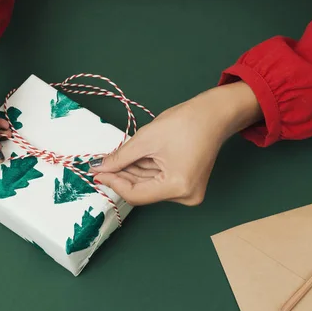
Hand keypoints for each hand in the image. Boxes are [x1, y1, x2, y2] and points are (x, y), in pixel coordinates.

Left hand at [91, 82, 261, 205]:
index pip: (135, 194)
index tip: (96, 174)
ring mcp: (188, 192)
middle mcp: (185, 196)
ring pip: (148, 186)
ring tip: (117, 158)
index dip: (113, 183)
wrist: (214, 114)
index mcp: (178, 187)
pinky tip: (133, 159)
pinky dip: (144, 170)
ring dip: (131, 172)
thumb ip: (120, 158)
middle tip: (100, 165)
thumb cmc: (186, 122)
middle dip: (121, 176)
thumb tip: (99, 169)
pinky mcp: (187, 185)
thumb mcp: (146, 139)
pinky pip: (158, 181)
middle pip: (142, 191)